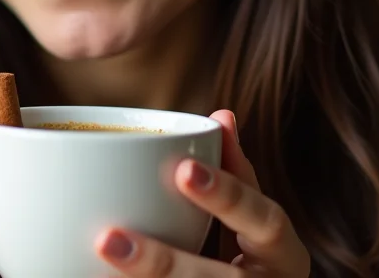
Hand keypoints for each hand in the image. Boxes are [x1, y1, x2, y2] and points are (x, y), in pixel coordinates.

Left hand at [96, 110, 309, 276]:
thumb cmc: (257, 258)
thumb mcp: (256, 219)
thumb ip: (236, 174)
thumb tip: (221, 116)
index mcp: (283, 255)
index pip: (264, 220)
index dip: (227, 195)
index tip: (182, 169)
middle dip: (162, 263)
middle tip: (107, 239)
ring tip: (94, 265)